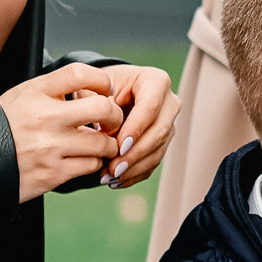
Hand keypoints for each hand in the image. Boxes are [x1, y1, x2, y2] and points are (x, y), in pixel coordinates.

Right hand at [0, 63, 122, 202]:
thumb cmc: (4, 125)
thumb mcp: (23, 95)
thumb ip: (55, 89)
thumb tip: (94, 88)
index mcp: (37, 92)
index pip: (81, 74)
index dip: (102, 81)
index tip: (106, 91)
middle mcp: (45, 117)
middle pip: (104, 109)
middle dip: (115, 117)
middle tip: (111, 122)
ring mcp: (50, 147)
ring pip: (103, 143)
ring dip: (106, 145)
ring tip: (97, 144)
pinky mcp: (53, 173)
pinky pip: (90, 166)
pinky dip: (92, 163)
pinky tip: (82, 160)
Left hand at [94, 64, 180, 189]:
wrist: (103, 95)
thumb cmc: (97, 88)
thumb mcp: (93, 89)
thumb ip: (97, 105)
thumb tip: (103, 131)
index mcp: (154, 81)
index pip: (151, 106)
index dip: (136, 128)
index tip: (118, 146)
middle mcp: (168, 101)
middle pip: (159, 131)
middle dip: (136, 153)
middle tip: (113, 168)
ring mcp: (168, 123)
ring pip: (158, 150)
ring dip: (134, 167)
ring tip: (109, 177)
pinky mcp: (163, 142)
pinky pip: (153, 161)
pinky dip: (134, 174)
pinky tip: (116, 180)